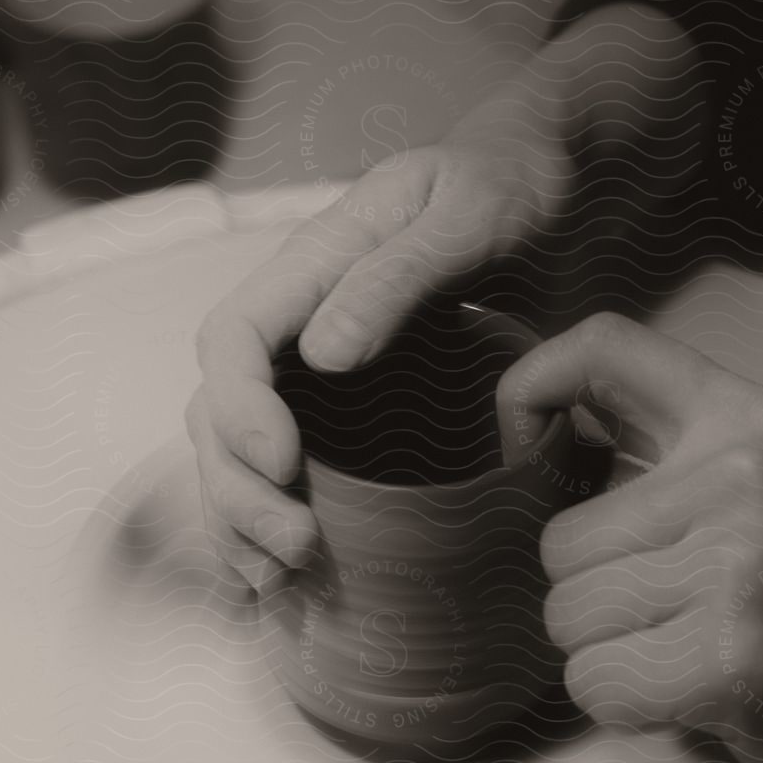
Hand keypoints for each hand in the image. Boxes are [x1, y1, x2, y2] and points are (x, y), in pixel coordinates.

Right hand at [185, 81, 573, 591]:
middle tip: (295, 549)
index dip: (241, 410)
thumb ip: (398, 275)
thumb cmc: (508, 186)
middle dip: (239, 487)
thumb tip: (324, 354)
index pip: (234, 338)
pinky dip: (273, 521)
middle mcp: (299, 317)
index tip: (283, 466)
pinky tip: (288, 578)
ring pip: (238, 448)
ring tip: (281, 580)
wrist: (541, 182)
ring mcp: (315, 364)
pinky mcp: (346, 403)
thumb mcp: (467, 215)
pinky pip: (284, 465)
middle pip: (221, 408)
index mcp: (314, 262)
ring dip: (244, 519)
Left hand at [499, 314, 762, 762]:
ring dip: (616, 660)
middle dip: (599, 602)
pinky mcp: (735, 655)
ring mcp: (743, 561)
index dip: (529, 397)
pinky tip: (705, 701)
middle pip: (560, 543)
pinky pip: (599, 683)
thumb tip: (534, 446)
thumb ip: (669, 458)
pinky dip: (633, 710)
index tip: (532, 461)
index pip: (599, 346)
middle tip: (686, 621)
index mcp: (751, 418)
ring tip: (703, 658)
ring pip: (570, 619)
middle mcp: (744, 474)